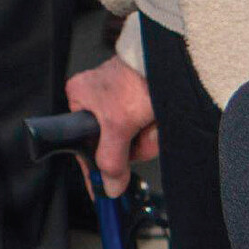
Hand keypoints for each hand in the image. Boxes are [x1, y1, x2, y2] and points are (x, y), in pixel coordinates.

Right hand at [64, 55, 160, 194]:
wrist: (168, 60)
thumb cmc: (136, 78)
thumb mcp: (118, 125)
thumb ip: (111, 159)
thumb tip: (108, 185)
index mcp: (80, 97)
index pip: (84, 143)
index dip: (97, 166)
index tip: (102, 188)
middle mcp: (98, 98)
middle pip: (114, 143)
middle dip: (134, 145)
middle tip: (142, 135)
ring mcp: (122, 99)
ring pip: (134, 138)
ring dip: (148, 137)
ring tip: (153, 122)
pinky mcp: (143, 99)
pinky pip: (147, 128)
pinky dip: (156, 128)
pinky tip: (159, 119)